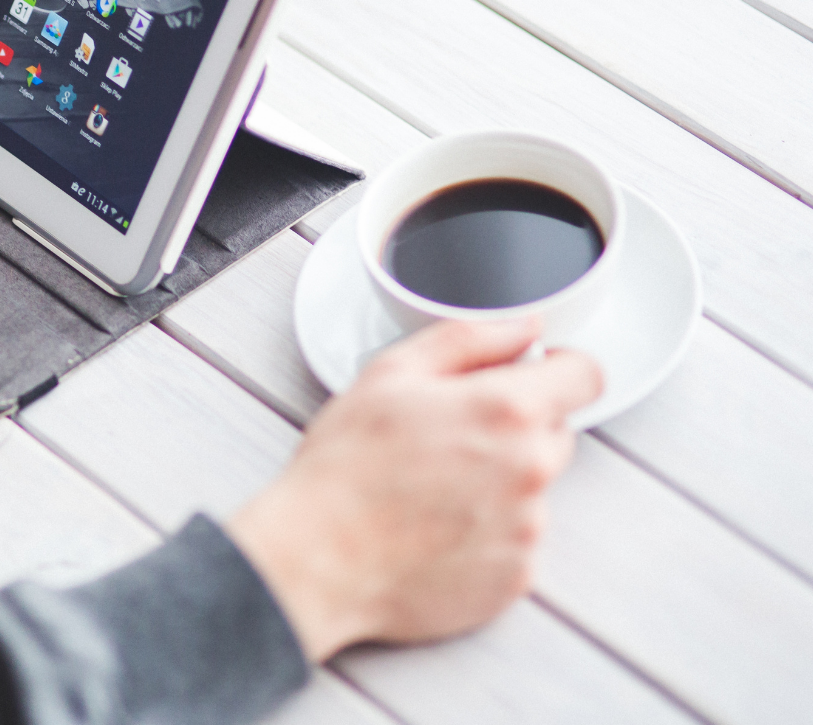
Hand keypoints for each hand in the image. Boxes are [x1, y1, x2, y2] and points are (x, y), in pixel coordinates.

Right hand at [227, 318, 601, 661]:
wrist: (319, 561)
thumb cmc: (345, 468)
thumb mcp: (391, 373)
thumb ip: (469, 339)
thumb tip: (523, 328)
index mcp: (507, 410)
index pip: (586, 375)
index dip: (559, 368)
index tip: (534, 375)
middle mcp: (531, 470)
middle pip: (557, 432)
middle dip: (516, 428)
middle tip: (449, 437)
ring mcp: (527, 529)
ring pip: (533, 488)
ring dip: (499, 483)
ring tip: (431, 490)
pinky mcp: (516, 577)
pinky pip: (516, 541)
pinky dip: (486, 534)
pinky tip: (435, 528)